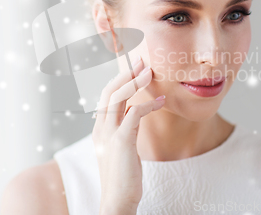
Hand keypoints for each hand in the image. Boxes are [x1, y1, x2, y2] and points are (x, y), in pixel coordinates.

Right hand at [92, 56, 164, 213]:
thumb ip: (124, 128)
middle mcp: (100, 129)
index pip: (105, 96)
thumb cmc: (123, 176)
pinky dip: (148, 104)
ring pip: (117, 98)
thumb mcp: (121, 148)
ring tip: (150, 71)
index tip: (133, 67)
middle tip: (141, 60)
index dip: (119, 79)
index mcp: (99, 129)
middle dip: (125, 73)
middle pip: (109, 91)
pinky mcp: (121, 142)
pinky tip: (161, 102)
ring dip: (134, 81)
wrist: (117, 201)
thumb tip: (134, 112)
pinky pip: (134, 114)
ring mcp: (108, 135)